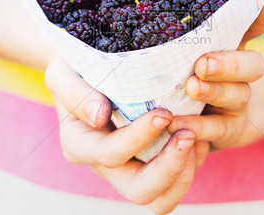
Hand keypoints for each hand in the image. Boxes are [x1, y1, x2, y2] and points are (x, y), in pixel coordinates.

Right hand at [45, 55, 209, 213]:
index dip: (139, 138)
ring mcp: (128, 167)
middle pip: (140, 191)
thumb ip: (75, 92)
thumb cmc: (74, 66)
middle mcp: (103, 164)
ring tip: (198, 137)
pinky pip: (175, 182)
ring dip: (184, 172)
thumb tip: (99, 116)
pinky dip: (192, 163)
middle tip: (189, 135)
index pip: (111, 154)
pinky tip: (200, 135)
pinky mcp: (149, 162)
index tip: (164, 113)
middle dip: (169, 168)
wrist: (88, 65)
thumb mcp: (63, 71)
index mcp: (79, 145)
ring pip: (161, 197)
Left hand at [168, 0, 263, 150]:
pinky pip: (214, 130)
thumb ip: (202, 33)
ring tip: (191, 86)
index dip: (262, 17)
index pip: (254, 28)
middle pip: (252, 66)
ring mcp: (238, 106)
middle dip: (229, 63)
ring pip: (236, 97)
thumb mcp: (199, 54)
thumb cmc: (200, 80)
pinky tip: (175, 124)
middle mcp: (243, 77)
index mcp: (235, 51)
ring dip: (214, 92)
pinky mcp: (227, 132)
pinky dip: (196, 127)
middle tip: (204, 62)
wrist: (220, 124)